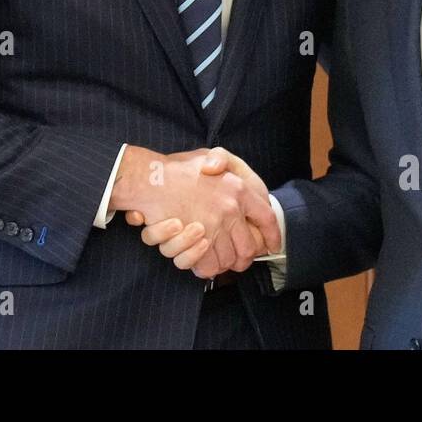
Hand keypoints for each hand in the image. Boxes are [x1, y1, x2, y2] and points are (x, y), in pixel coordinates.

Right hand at [110, 146, 279, 276]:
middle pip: (250, 246)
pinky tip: (205, 263)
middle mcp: (230, 209)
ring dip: (226, 264)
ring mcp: (214, 226)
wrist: (149, 179)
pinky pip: (210, 265)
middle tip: (240, 260)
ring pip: (230, 259)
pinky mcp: (197, 242)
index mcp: (238, 188)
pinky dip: (208, 268)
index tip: (272, 245)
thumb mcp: (207, 154)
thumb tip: (226, 174)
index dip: (272, 234)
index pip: (267, 218)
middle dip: (246, 258)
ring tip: (221, 261)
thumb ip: (223, 161)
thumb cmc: (176, 167)